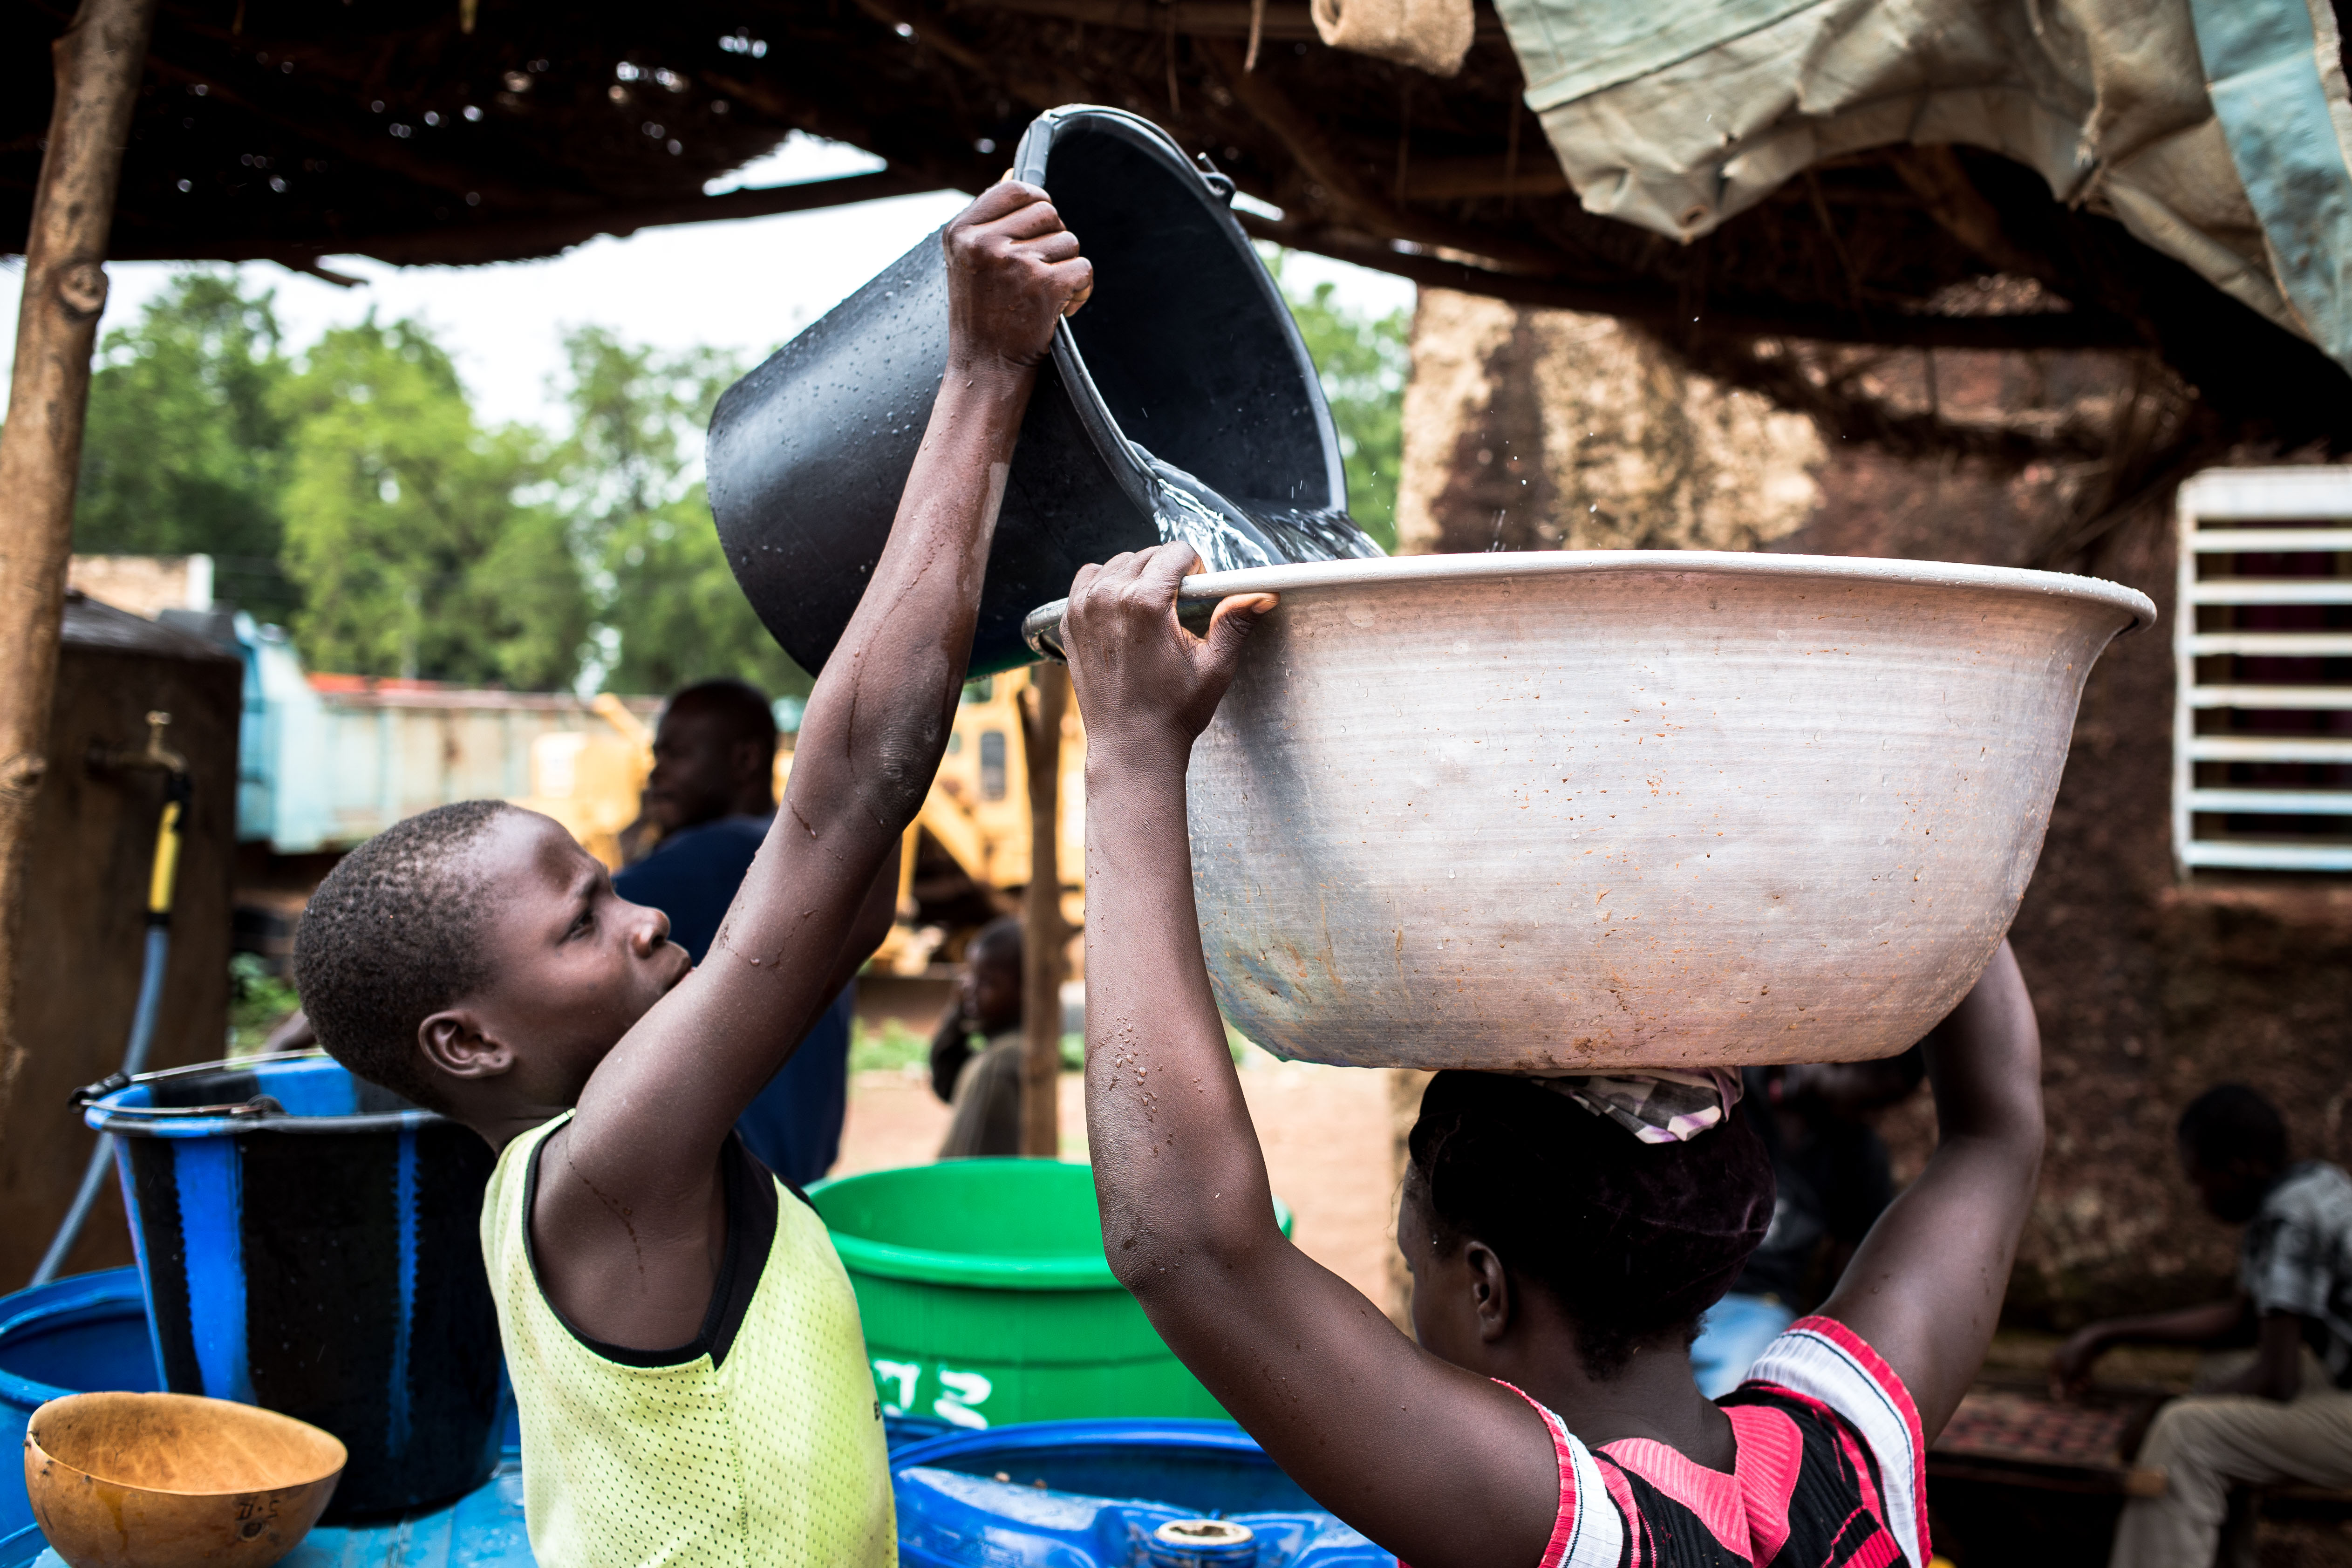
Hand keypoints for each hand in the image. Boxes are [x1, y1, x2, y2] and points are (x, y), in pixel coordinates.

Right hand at [942, 182, 1093, 376]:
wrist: (985, 370)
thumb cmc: (981, 316)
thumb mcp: (968, 260)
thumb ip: (990, 217)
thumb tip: (1012, 170)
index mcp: (960, 231)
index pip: (1015, 188)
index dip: (1037, 205)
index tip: (1036, 231)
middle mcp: (983, 243)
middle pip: (1048, 211)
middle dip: (1053, 240)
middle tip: (1039, 272)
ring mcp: (1014, 263)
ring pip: (1069, 240)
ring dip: (1067, 268)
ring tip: (1045, 295)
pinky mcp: (1043, 286)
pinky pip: (1083, 267)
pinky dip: (1081, 290)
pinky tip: (1062, 308)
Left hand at [1062, 543, 1275, 763]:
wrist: (1131, 746)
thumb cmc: (1173, 712)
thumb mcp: (1214, 667)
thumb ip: (1234, 623)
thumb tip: (1261, 594)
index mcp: (1145, 603)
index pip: (1176, 552)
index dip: (1195, 569)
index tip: (1197, 593)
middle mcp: (1109, 597)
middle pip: (1147, 555)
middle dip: (1168, 572)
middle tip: (1178, 608)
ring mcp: (1084, 608)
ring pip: (1117, 563)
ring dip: (1137, 576)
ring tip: (1150, 610)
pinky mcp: (1070, 621)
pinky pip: (1087, 579)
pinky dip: (1104, 584)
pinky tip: (1121, 609)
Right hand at [2049, 1326, 2107, 1399]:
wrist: (2096, 1339)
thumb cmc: (2080, 1355)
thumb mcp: (2071, 1372)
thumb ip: (2064, 1385)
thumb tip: (2057, 1398)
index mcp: (2056, 1357)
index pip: (2053, 1375)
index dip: (2056, 1387)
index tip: (2060, 1398)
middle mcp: (2063, 1356)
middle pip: (2065, 1375)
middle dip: (2070, 1385)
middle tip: (2076, 1394)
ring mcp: (2075, 1356)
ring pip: (2075, 1373)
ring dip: (2079, 1382)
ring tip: (2085, 1387)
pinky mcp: (2086, 1356)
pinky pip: (2083, 1369)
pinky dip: (2085, 1376)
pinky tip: (2090, 1382)